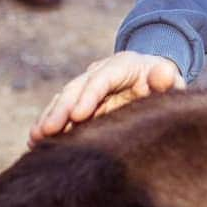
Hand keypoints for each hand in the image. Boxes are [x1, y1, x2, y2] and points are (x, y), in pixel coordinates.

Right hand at [29, 53, 184, 145]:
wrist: (154, 80)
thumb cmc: (164, 83)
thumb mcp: (171, 80)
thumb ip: (167, 78)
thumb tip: (164, 73)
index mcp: (122, 65)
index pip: (102, 79)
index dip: (89, 96)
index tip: (77, 115)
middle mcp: (99, 72)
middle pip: (76, 88)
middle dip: (61, 109)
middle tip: (48, 130)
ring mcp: (87, 85)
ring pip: (64, 99)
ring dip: (49, 118)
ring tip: (36, 139)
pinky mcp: (81, 101)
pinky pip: (61, 111)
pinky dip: (48, 123)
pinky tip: (35, 142)